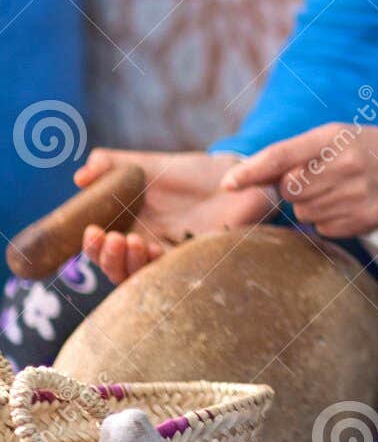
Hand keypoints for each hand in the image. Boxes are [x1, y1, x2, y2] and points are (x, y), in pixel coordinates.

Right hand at [77, 149, 278, 283]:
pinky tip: (158, 250)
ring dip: (131, 264)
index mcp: (128, 228)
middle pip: (116, 269)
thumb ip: (111, 164)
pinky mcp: (194, 261)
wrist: (232, 177)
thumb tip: (80, 177)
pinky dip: (160, 267)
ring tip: (136, 241)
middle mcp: (145, 247)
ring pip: (140, 277)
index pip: (100, 249)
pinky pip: (172, 275)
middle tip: (112, 239)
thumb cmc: (188, 174)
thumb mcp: (146, 165)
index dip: (91, 247)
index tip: (92, 231)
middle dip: (108, 259)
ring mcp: (169, 256)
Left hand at [221, 124, 377, 236]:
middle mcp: (343, 166)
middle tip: (322, 176)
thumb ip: (297, 153)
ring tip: (341, 189)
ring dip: (312, 204)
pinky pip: (322, 227)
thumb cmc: (370, 148)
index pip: (281, 156)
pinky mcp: (363, 220)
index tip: (227, 184)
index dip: (251, 171)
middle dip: (295, 186)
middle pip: (289, 190)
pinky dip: (328, 219)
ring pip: (303, 211)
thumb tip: (250, 177)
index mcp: (333, 138)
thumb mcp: (337, 136)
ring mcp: (354, 195)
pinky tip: (350, 204)